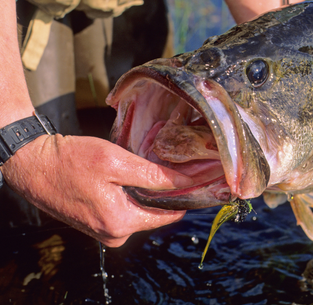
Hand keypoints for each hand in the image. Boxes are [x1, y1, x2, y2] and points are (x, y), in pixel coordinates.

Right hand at [1, 134, 193, 246]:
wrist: (34, 165)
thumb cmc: (72, 160)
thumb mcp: (117, 162)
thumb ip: (154, 176)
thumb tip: (187, 182)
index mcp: (121, 223)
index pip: (169, 216)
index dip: (184, 196)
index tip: (195, 178)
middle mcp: (114, 234)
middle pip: (155, 213)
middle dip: (163, 191)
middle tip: (168, 164)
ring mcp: (104, 231)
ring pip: (140, 210)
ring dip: (146, 191)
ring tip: (147, 165)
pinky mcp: (96, 223)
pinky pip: (124, 209)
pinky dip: (131, 193)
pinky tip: (129, 175)